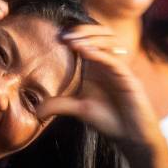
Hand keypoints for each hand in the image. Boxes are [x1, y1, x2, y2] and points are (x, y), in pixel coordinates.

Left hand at [36, 25, 161, 150]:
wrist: (132, 137)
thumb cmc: (110, 120)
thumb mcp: (79, 109)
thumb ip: (59, 105)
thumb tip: (36, 110)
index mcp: (97, 66)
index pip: (89, 40)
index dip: (75, 34)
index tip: (57, 36)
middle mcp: (109, 63)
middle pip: (101, 34)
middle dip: (84, 30)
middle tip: (65, 36)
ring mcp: (120, 70)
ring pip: (110, 42)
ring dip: (91, 38)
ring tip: (73, 41)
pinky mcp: (129, 79)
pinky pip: (115, 61)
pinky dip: (100, 54)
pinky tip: (86, 51)